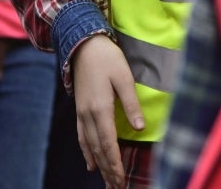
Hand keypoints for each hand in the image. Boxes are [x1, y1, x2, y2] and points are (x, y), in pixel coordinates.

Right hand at [72, 35, 143, 188]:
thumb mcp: (124, 77)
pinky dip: (86, 152)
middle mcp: (88, 115)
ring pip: (89, 146)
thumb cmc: (107, 58)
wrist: (83, 44)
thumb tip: (140, 128)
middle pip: (98, 150)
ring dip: (98, 165)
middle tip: (116, 188)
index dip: (115, 164)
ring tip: (106, 182)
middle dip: (108, 170)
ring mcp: (82, 113)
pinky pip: (82, 136)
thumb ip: (132, 103)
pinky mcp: (80, 109)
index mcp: (101, 109)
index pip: (109, 144)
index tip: (121, 181)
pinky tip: (90, 163)